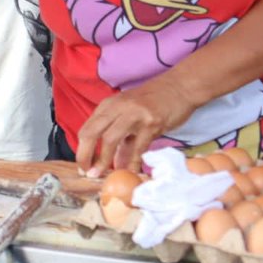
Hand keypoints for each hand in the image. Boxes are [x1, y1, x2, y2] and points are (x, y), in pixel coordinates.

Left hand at [75, 75, 196, 173]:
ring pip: (110, 139)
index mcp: (108, 105)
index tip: (83, 167)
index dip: (82, 150)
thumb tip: (114, 165)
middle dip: (85, 156)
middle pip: (91, 133)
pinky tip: (132, 172)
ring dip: (104, 160)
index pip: (86, 129)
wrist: (180, 87)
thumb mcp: (131, 115)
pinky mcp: (151, 122)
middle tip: (87, 173)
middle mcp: (117, 107)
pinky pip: (138, 146)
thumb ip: (122, 140)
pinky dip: (133, 162)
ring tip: (102, 175)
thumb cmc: (154, 101)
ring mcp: (133, 114)